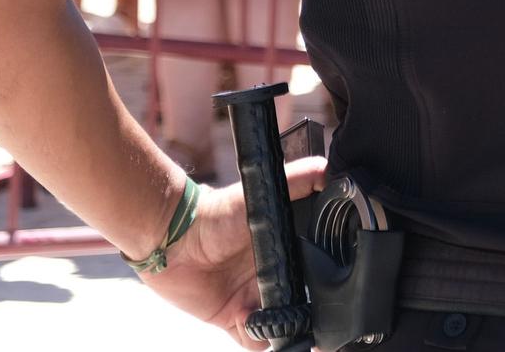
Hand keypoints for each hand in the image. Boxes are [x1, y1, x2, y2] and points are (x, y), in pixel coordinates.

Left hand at [141, 156, 326, 347]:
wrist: (173, 239)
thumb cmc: (216, 212)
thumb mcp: (265, 192)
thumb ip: (300, 179)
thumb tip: (331, 170)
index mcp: (285, 253)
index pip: (315, 272)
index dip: (324, 282)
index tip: (328, 286)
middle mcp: (272, 278)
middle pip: (302, 304)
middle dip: (307, 312)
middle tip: (304, 307)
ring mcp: (253, 300)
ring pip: (281, 326)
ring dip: (281, 327)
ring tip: (270, 312)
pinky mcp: (231, 318)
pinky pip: (254, 340)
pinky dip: (257, 337)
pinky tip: (248, 318)